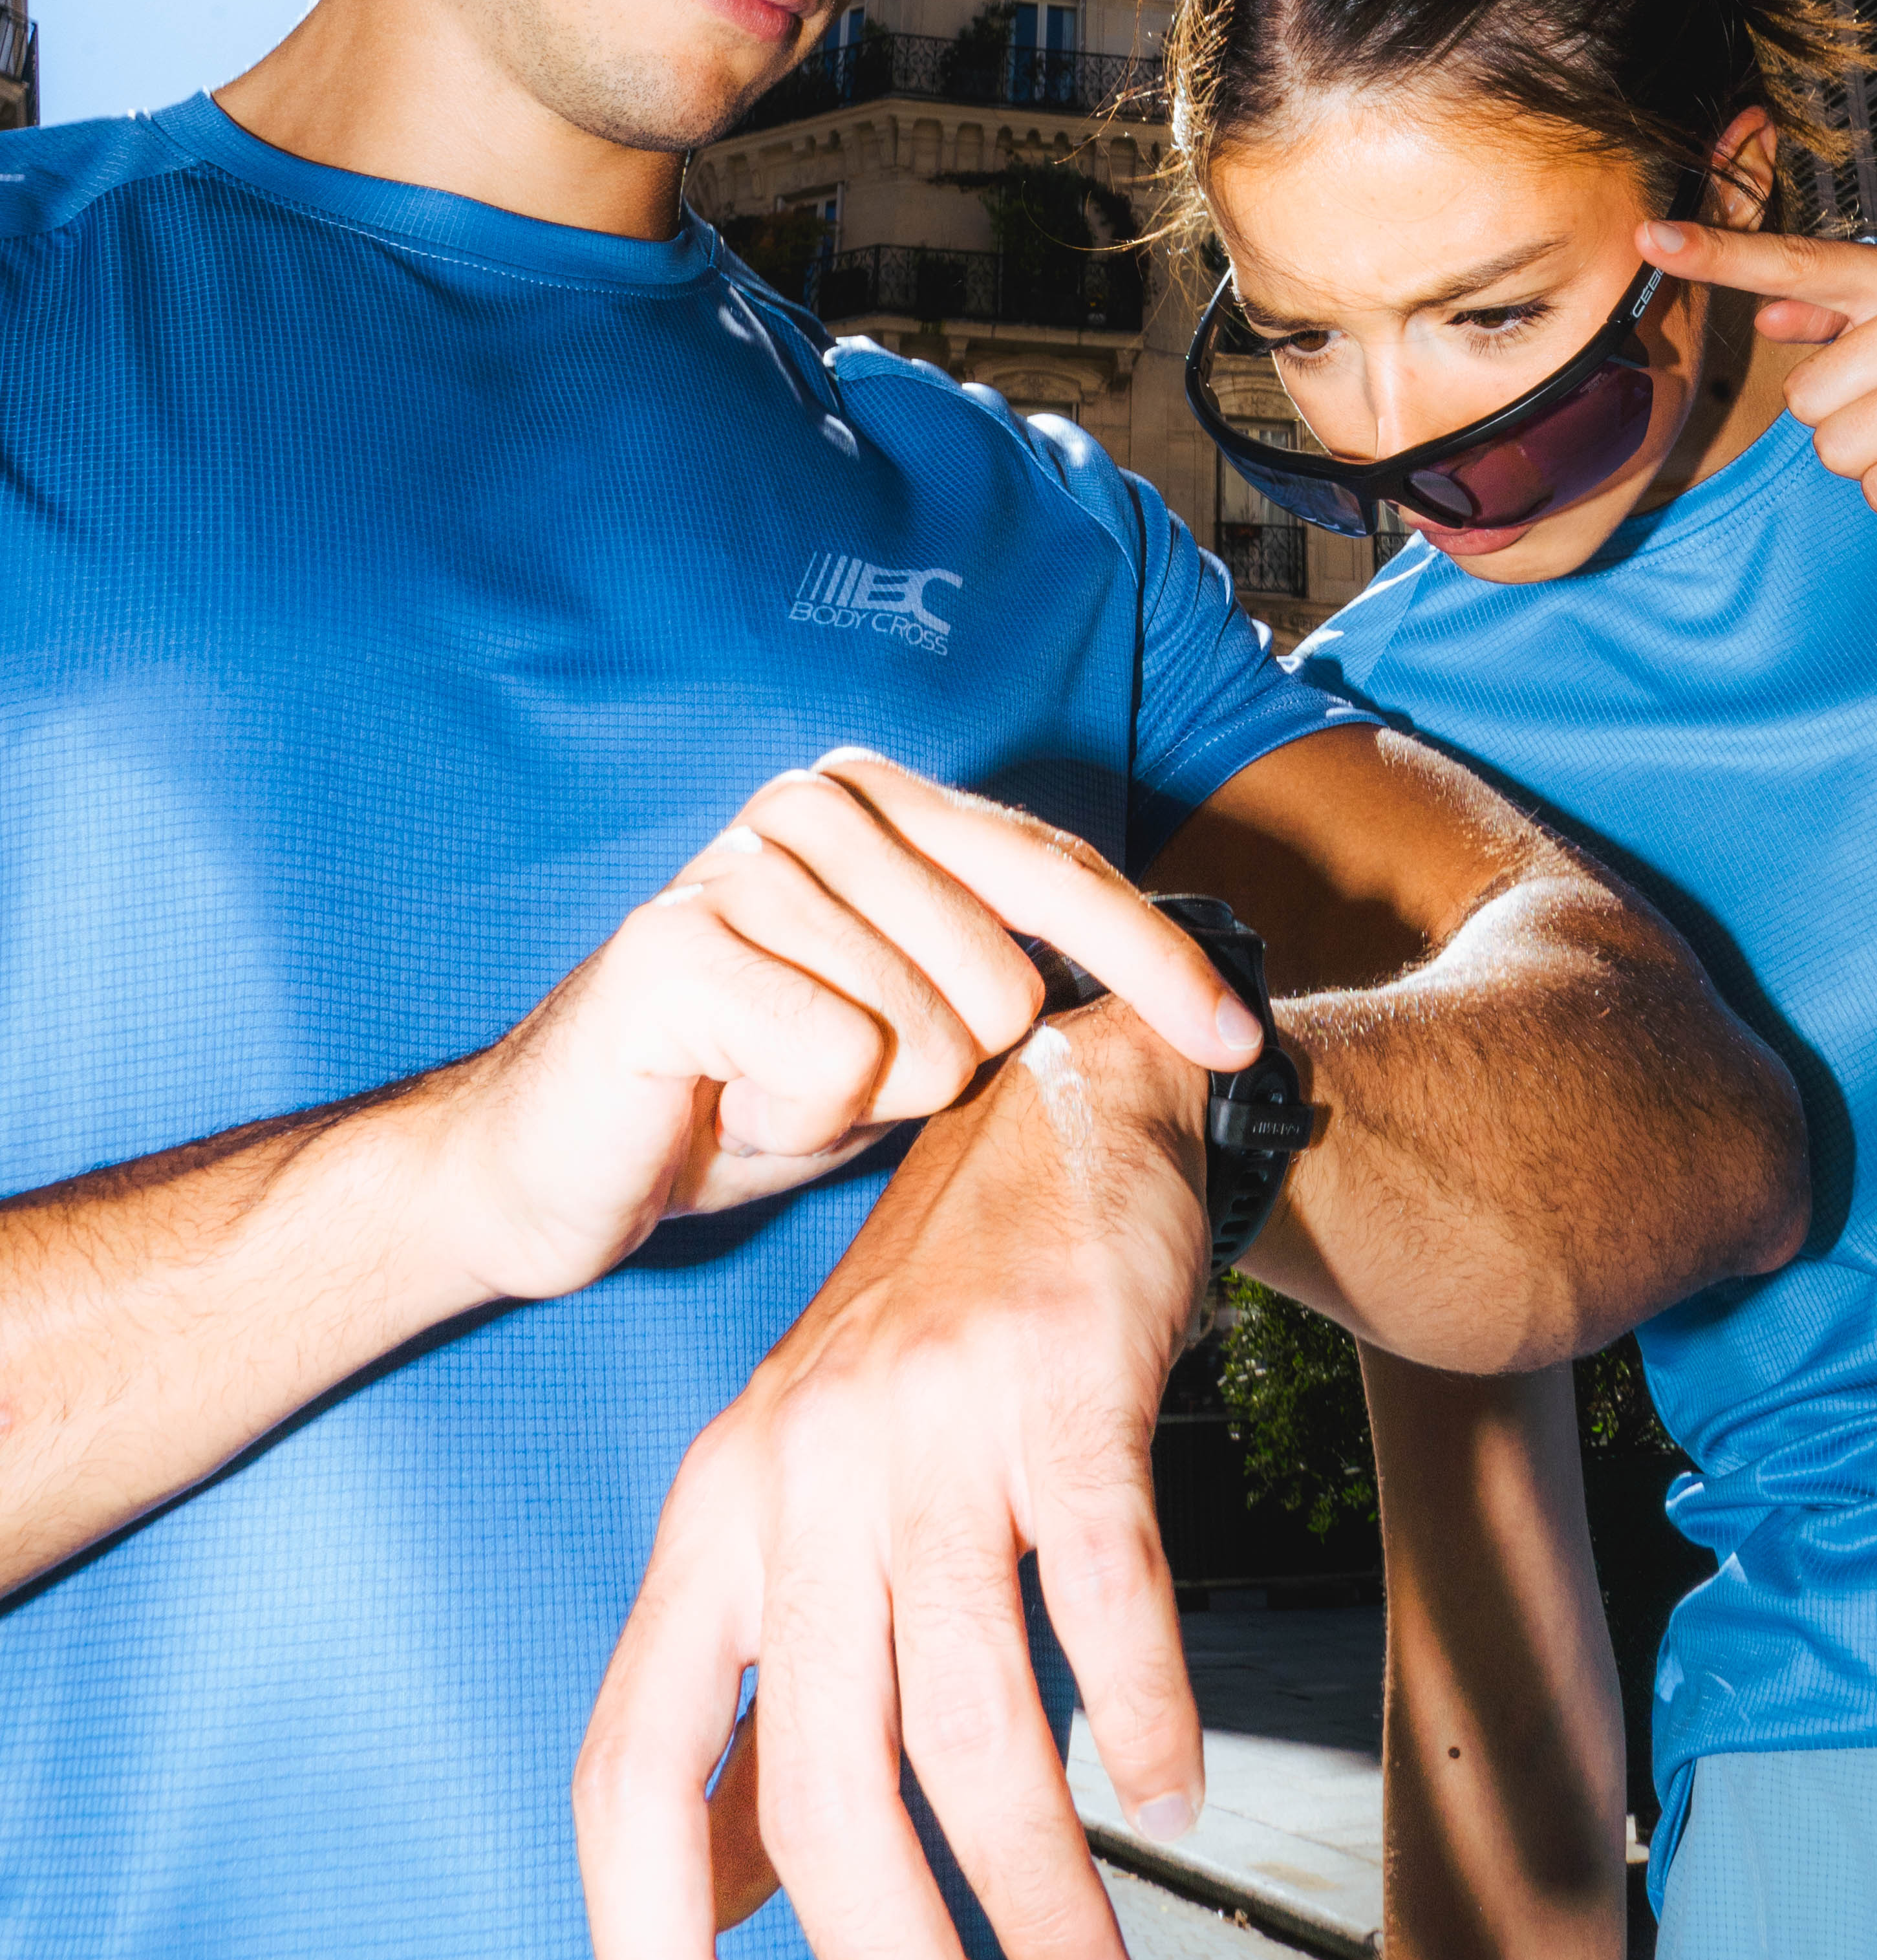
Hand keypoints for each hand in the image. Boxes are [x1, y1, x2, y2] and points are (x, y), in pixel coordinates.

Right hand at [441, 754, 1263, 1305]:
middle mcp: (815, 801)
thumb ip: (1008, 985)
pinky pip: (833, 1064)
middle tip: (833, 1074)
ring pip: (924, 1035)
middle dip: (938, 1074)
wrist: (554, 1159)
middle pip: (1003, 984)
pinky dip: (794, 1121)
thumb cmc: (748, 1087)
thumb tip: (1189, 1004)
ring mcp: (741, 860)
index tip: (1238, 1042)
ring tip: (771, 1082)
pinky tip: (728, 1101)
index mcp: (881, 800)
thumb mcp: (906, 1027)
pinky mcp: (678, 943)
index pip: (1059, 875)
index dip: (1159, 963)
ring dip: (856, 1104)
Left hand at [576, 998, 1214, 1959]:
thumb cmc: (932, 1338)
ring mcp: (934, 1428)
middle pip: (823, 1780)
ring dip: (1044, 1889)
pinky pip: (1107, 1589)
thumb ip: (758, 1688)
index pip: (635, 1766)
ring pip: (973, 1720)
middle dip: (895, 1957)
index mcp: (717, 1517)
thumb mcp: (802, 1493)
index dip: (640, 1929)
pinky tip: (1177, 1790)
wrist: (1055, 1110)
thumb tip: (724, 1906)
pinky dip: (1151, 1714)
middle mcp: (802, 1475)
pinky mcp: (1066, 1385)